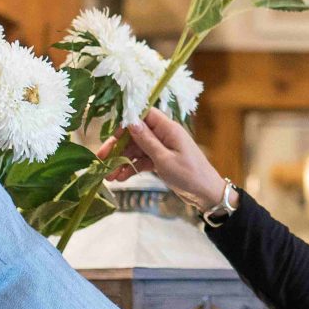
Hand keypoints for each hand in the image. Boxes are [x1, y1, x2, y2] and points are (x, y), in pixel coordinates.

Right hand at [114, 108, 228, 211]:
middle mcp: (164, 135)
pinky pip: (142, 161)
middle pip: (135, 134)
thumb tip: (130, 121)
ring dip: (121, 161)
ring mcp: (162, 148)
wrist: (207, 194)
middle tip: (101, 159)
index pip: (143, 115)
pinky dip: (131, 168)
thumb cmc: (189, 175)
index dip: (126, 122)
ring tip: (107, 176)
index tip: (112, 135)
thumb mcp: (165, 159)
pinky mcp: (161, 161)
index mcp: (168, 128)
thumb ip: (147, 141)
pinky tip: (119, 178)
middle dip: (118, 146)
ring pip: (136, 149)